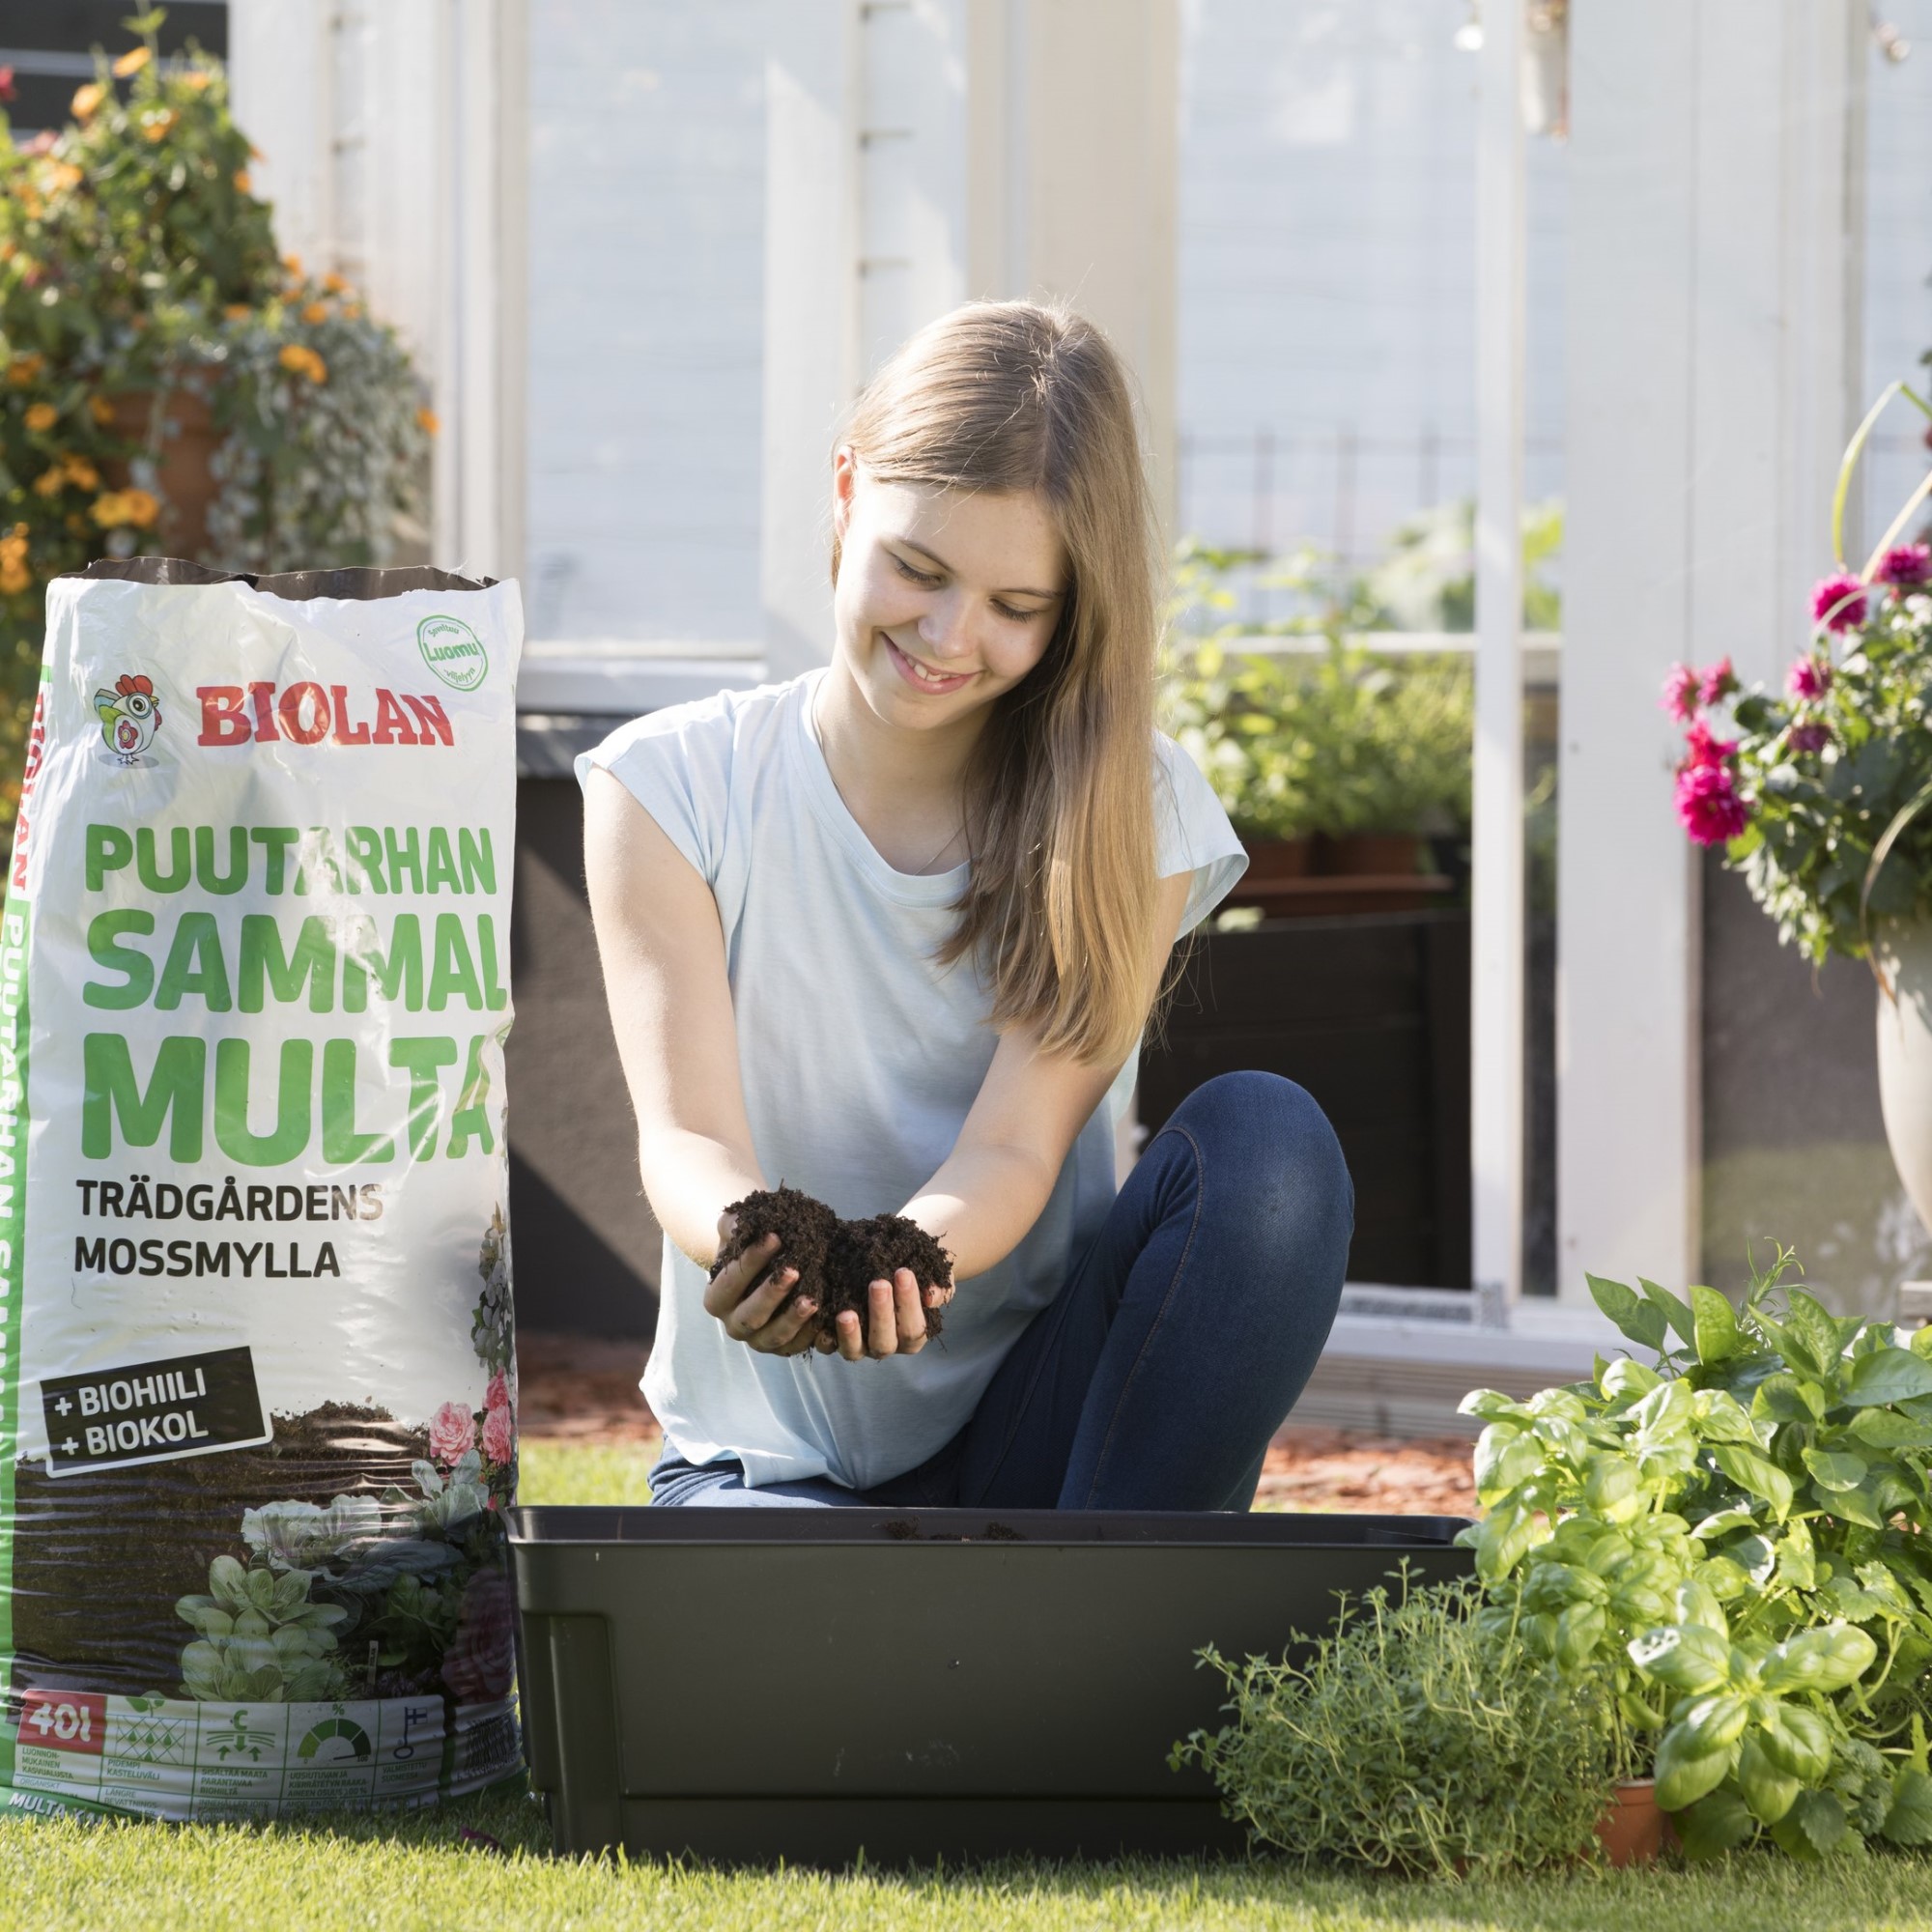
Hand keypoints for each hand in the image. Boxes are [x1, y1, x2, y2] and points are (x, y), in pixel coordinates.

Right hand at [703, 1215, 819, 1355]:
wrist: (762, 1272)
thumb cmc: (747, 1249)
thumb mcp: (734, 1233)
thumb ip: (732, 1225)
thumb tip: (739, 1221)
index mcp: (716, 1300)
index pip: (730, 1282)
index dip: (751, 1261)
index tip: (775, 1237)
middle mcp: (734, 1326)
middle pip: (751, 1315)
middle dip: (772, 1293)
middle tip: (795, 1270)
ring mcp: (758, 1341)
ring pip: (775, 1336)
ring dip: (794, 1319)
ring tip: (813, 1299)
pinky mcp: (782, 1348)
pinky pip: (798, 1346)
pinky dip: (812, 1335)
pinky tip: (827, 1317)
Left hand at [819, 1266, 954, 1361]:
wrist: (889, 1266)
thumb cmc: (912, 1273)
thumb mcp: (930, 1276)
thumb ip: (937, 1287)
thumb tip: (931, 1295)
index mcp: (911, 1336)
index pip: (914, 1328)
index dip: (909, 1303)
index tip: (904, 1272)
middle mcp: (886, 1346)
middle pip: (884, 1342)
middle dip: (881, 1313)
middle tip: (878, 1283)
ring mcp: (859, 1346)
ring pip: (854, 1351)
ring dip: (850, 1333)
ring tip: (846, 1313)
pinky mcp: (834, 1341)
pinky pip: (826, 1346)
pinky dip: (822, 1335)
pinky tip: (821, 1314)